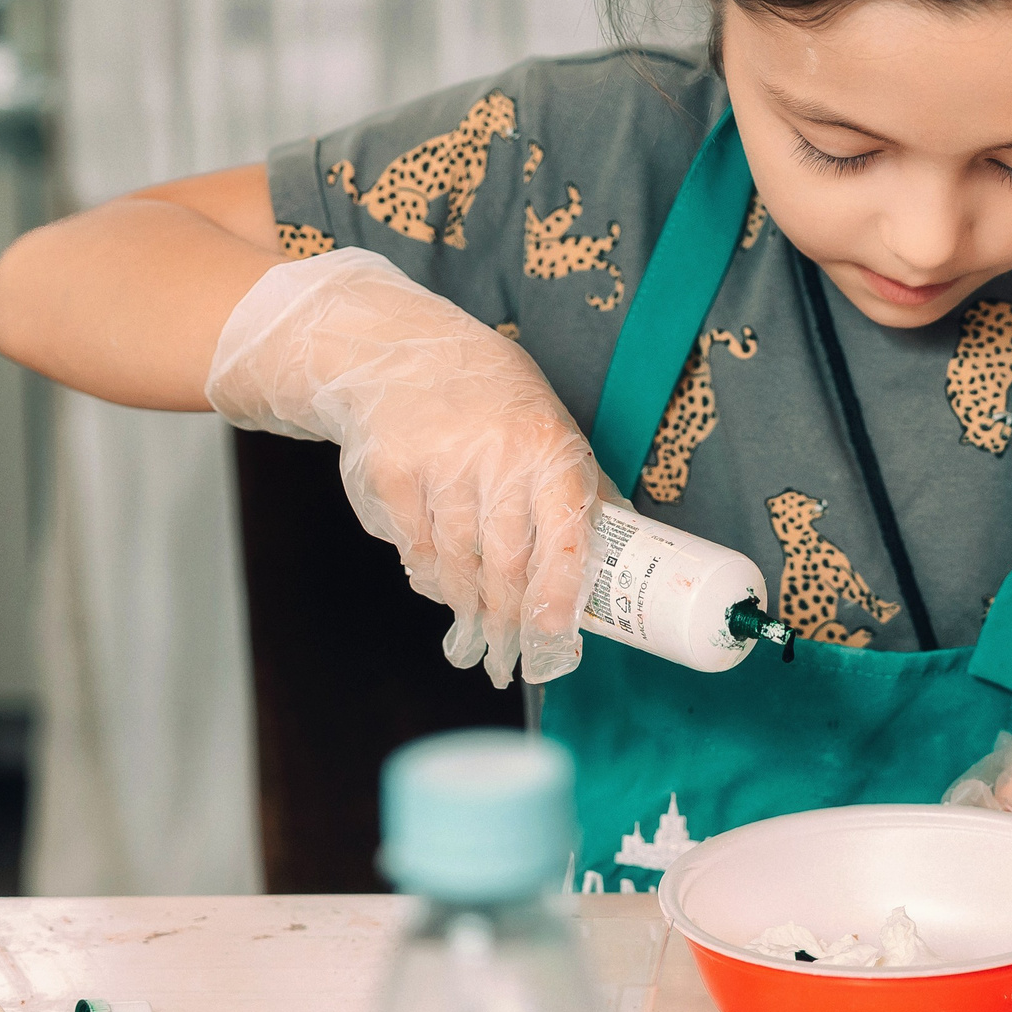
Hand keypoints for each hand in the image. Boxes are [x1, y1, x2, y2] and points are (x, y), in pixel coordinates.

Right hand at [206, 247, 600, 684]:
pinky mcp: (391, 475)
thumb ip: (578, 488)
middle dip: (511, 621)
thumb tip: (621, 553)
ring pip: (459, 565)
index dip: (560, 595)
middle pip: (506, 563)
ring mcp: (439, 465)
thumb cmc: (491, 400)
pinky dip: (430, 577)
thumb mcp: (549, 426)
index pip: (565, 534)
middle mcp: (496, 455)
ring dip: (469, 607)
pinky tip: (441, 587)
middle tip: (513, 658)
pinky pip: (416, 550)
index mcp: (549, 445)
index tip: (556, 639)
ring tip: (478, 634)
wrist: (398, 353)